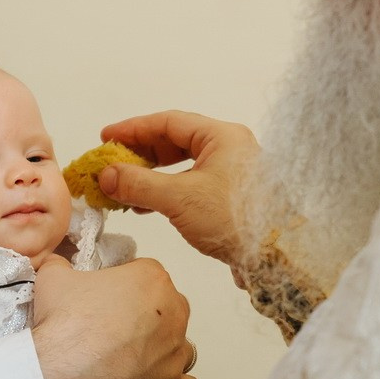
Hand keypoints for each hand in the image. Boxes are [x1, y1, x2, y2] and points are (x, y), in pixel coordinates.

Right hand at [32, 257, 195, 378]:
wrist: (59, 377)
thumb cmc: (63, 326)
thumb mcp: (52, 278)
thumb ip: (61, 265)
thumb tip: (57, 264)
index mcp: (151, 280)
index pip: (147, 273)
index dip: (126, 284)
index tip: (108, 297)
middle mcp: (172, 315)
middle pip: (170, 308)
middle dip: (148, 316)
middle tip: (116, 328)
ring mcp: (174, 354)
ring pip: (179, 348)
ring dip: (161, 351)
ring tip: (130, 360)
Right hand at [96, 111, 260, 268]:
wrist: (274, 256)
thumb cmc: (234, 219)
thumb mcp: (179, 198)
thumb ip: (138, 184)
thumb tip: (105, 175)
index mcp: (222, 136)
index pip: (169, 122)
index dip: (133, 129)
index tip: (107, 137)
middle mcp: (228, 149)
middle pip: (175, 142)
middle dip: (140, 153)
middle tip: (112, 161)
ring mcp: (230, 173)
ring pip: (181, 166)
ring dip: (150, 175)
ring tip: (122, 186)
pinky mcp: (229, 198)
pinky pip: (189, 185)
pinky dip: (164, 192)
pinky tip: (144, 206)